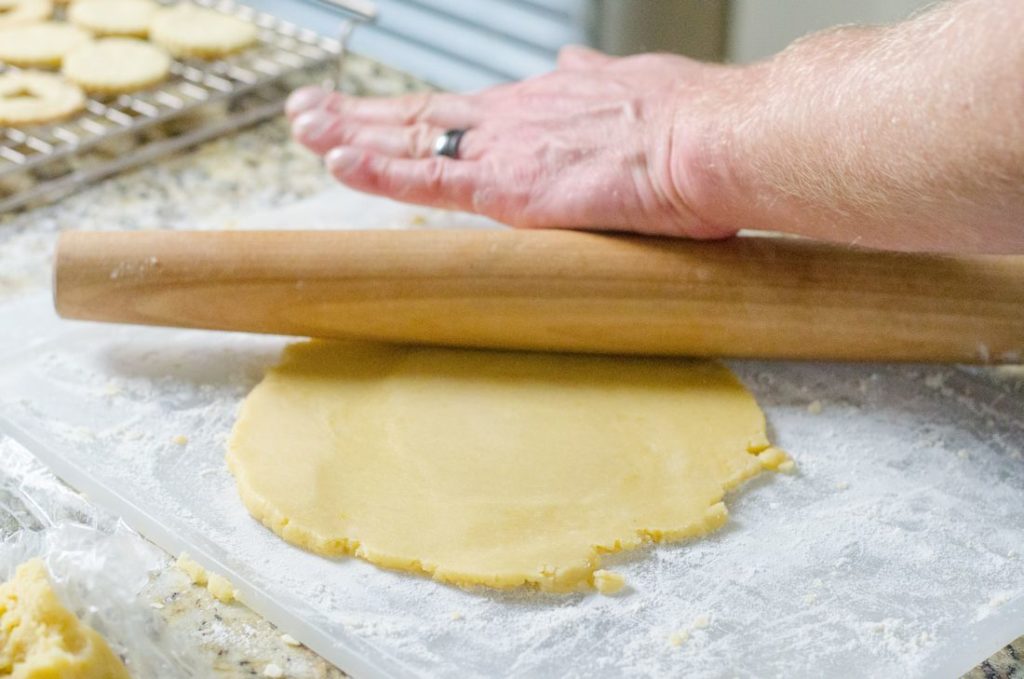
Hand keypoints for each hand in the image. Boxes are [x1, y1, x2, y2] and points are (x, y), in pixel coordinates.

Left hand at [286, 46, 740, 238]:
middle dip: (361, 115)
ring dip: (351, 134)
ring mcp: (505, 148)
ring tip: (304, 127)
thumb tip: (576, 66)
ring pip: (410, 139)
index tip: (373, 114)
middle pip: (421, 116)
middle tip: (310, 111)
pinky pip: (427, 178)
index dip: (410, 115)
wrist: (714, 139)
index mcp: (542, 106)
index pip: (460, 112)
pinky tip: (337, 162)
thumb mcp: (634, 89)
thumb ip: (595, 84)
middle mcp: (512, 119)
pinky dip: (377, 171)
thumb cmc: (690, 126)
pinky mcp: (509, 185)